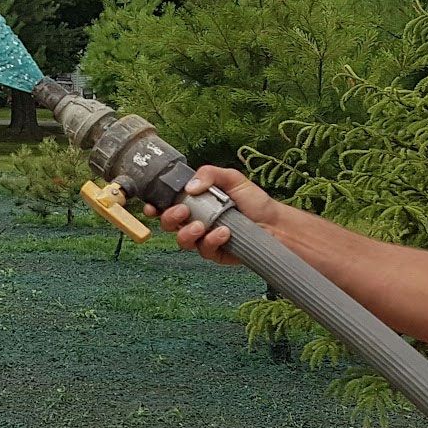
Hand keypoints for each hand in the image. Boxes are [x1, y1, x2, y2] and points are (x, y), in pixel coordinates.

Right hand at [142, 166, 279, 266]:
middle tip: (184, 211)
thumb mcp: (232, 178)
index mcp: (193, 202)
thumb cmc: (253, 200)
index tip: (153, 207)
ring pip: (182, 241)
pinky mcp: (214, 253)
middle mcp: (194, 221)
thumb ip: (209, 174)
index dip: (154, 207)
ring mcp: (202, 239)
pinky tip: (224, 233)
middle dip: (170, 218)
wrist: (274, 222)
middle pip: (167, 224)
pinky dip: (211, 240)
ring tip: (202, 225)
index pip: (166, 205)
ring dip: (187, 233)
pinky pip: (204, 250)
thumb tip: (189, 187)